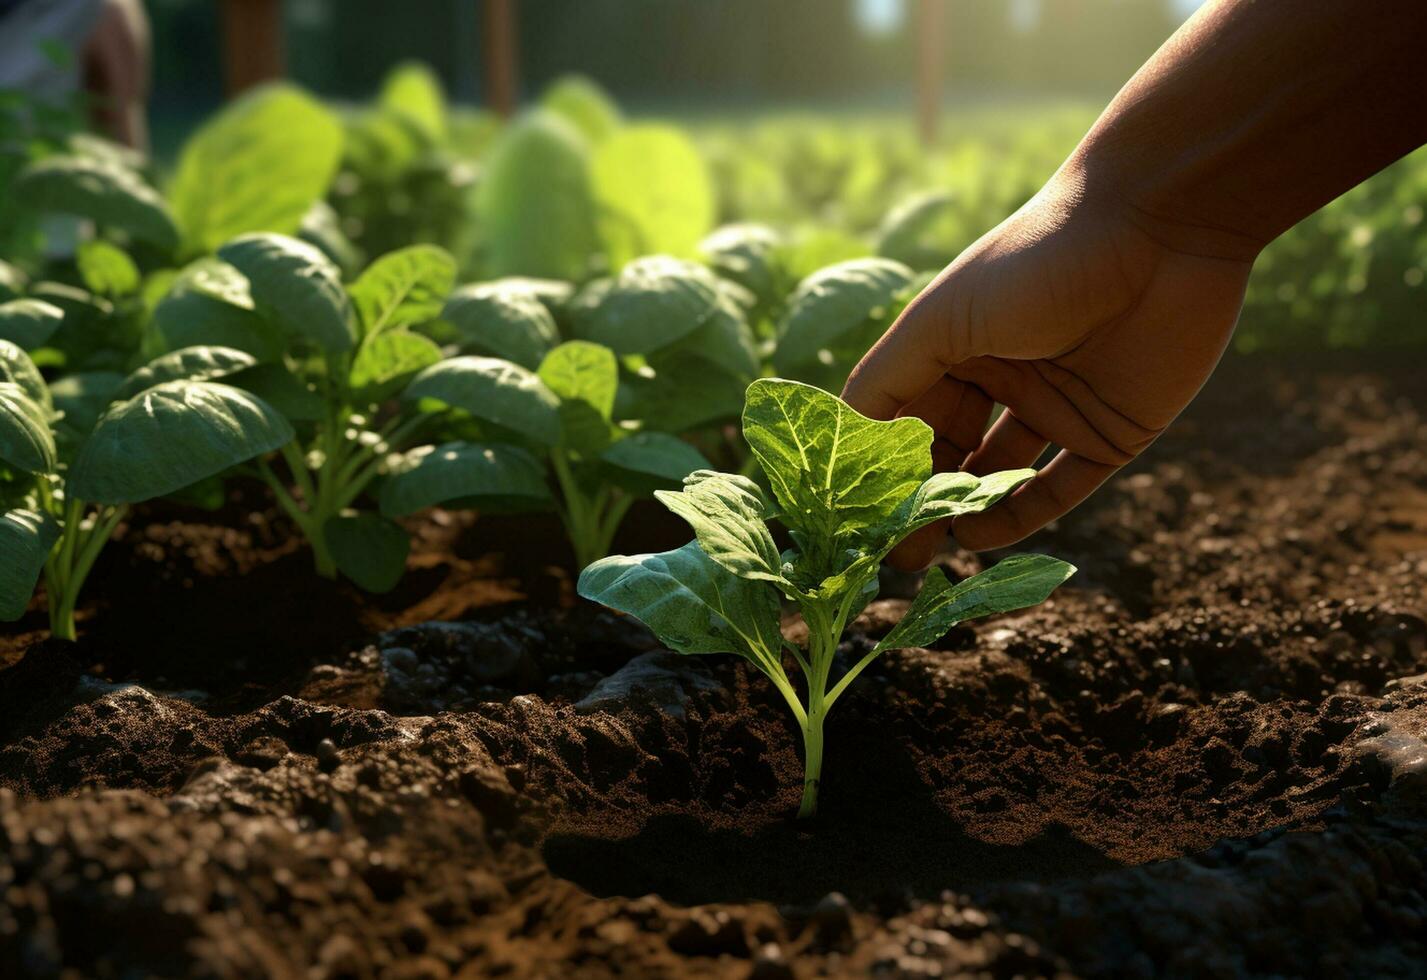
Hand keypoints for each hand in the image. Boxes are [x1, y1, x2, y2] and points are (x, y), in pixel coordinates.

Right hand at [843, 170, 1254, 567]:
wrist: (1161, 227)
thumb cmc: (1035, 260)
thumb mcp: (941, 319)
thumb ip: (886, 382)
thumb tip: (841, 444)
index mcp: (954, 345)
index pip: (903, 419)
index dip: (879, 466)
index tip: (854, 512)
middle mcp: (1001, 377)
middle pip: (947, 454)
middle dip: (918, 501)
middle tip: (891, 552)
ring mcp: (1055, 406)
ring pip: (998, 477)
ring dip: (963, 513)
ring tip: (929, 552)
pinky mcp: (1111, 432)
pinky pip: (1060, 488)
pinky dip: (1021, 517)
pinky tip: (981, 538)